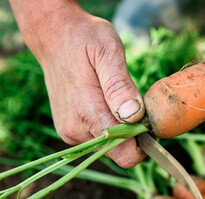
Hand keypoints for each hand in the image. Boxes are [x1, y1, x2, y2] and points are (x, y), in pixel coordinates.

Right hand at [13, 1, 145, 167]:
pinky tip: (105, 102)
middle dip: (134, 133)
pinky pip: (98, 139)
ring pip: (110, 147)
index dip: (144, 141)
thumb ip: (120, 86)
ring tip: (117, 98)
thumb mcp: (108, 52)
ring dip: (121, 129)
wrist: (53, 36)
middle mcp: (76, 130)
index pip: (126, 155)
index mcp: (88, 114)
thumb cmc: (84, 39)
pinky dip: (108, 126)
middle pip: (120, 153)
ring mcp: (70, 132)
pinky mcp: (68, 129)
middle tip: (134, 101)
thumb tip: (135, 115)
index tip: (149, 118)